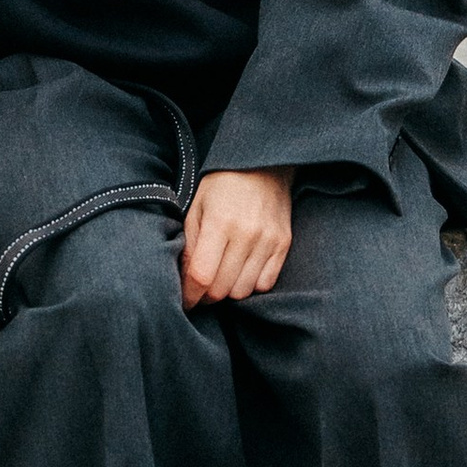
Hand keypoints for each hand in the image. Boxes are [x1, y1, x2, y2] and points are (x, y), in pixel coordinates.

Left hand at [180, 167, 293, 308]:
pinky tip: (241, 273)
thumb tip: (183, 279)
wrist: (263, 165)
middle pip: (222, 289)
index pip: (201, 275)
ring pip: (243, 291)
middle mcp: (246, 234)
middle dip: (206, 296)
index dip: (189, 295)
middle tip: (200, 290)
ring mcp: (268, 241)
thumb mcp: (196, 206)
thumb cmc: (222, 185)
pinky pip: (266, 283)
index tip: (184, 301)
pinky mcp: (283, 244)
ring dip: (228, 292)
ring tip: (220, 279)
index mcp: (220, 222)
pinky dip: (251, 285)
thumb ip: (189, 243)